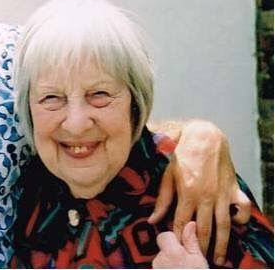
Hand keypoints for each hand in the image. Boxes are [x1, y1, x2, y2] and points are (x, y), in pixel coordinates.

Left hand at [149, 120, 250, 265]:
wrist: (205, 137)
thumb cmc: (182, 155)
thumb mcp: (167, 175)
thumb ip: (162, 199)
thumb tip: (153, 220)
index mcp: (186, 193)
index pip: (181, 223)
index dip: (178, 237)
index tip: (177, 248)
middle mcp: (205, 196)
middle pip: (203, 229)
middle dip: (200, 247)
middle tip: (197, 260)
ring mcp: (221, 194)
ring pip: (223, 225)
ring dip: (220, 243)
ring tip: (217, 258)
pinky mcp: (233, 189)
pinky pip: (241, 208)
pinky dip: (240, 218)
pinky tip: (235, 226)